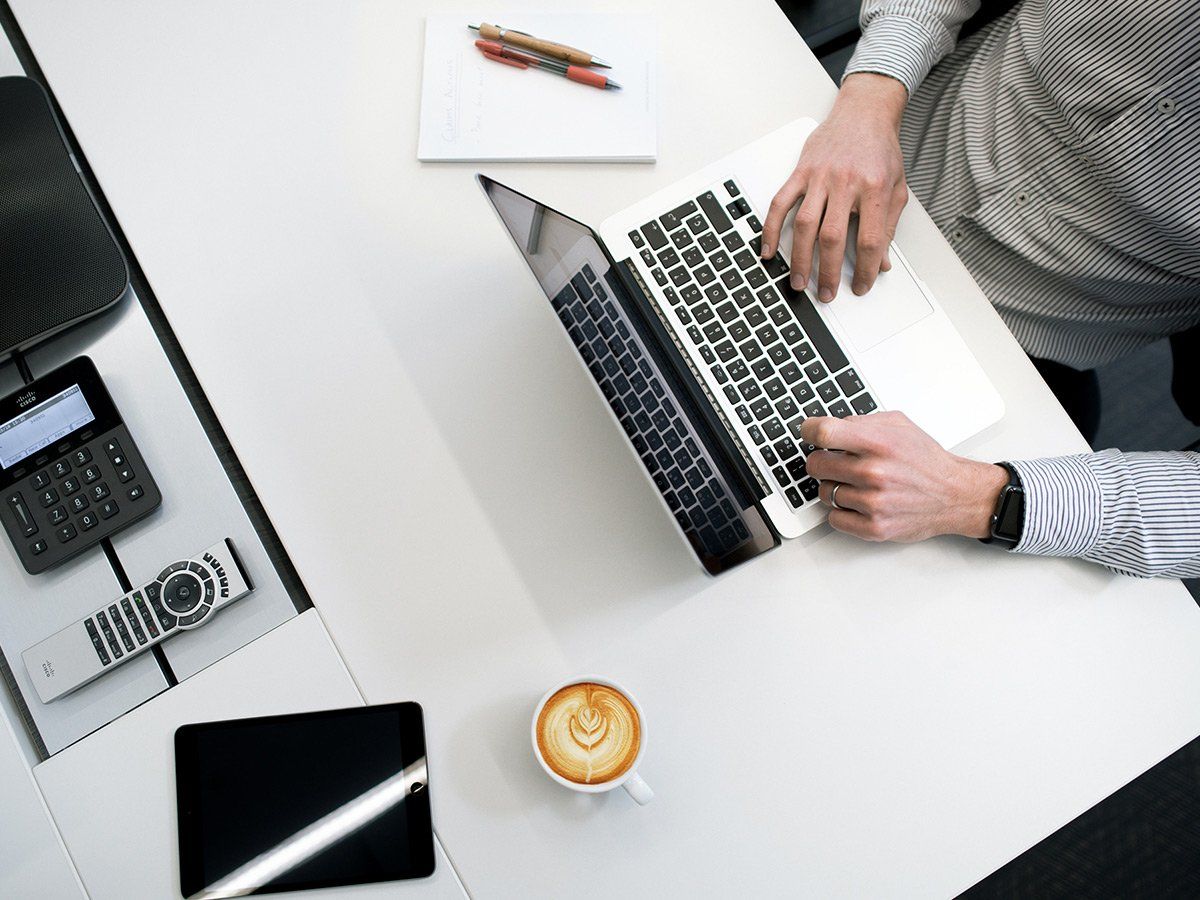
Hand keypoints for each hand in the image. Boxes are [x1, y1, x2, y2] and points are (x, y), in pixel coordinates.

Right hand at [761, 73, 908, 301]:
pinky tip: (768, 250)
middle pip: (832, 237)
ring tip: (799, 281)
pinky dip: (771, 228)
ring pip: (805, 225)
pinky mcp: (800, 171)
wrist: (863, 113)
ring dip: (800, 258)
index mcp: (874, 188)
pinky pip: (780, 203)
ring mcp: (819, 177)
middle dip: (828, 271)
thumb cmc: (880, 149)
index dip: (866, 268)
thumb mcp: (896, 187)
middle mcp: (845, 182)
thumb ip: (888, 226)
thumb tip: (882, 261)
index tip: (862, 285)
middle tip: (826, 294)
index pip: (869, 238)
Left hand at [800, 412, 1008, 542]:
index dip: (809, 431)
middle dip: (822, 461)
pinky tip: (858, 502)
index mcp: (879, 443)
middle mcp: (874, 473)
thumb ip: (861, 422)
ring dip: (835, 487)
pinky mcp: (874, 527)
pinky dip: (841, 511)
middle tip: (836, 462)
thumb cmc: (925, 460)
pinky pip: (833, 518)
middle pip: (815, 464)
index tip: (809, 433)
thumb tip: (829, 425)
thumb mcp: (899, 425)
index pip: (823, 433)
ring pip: (824, 492)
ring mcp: (873, 503)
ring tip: (856, 483)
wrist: (955, 495)